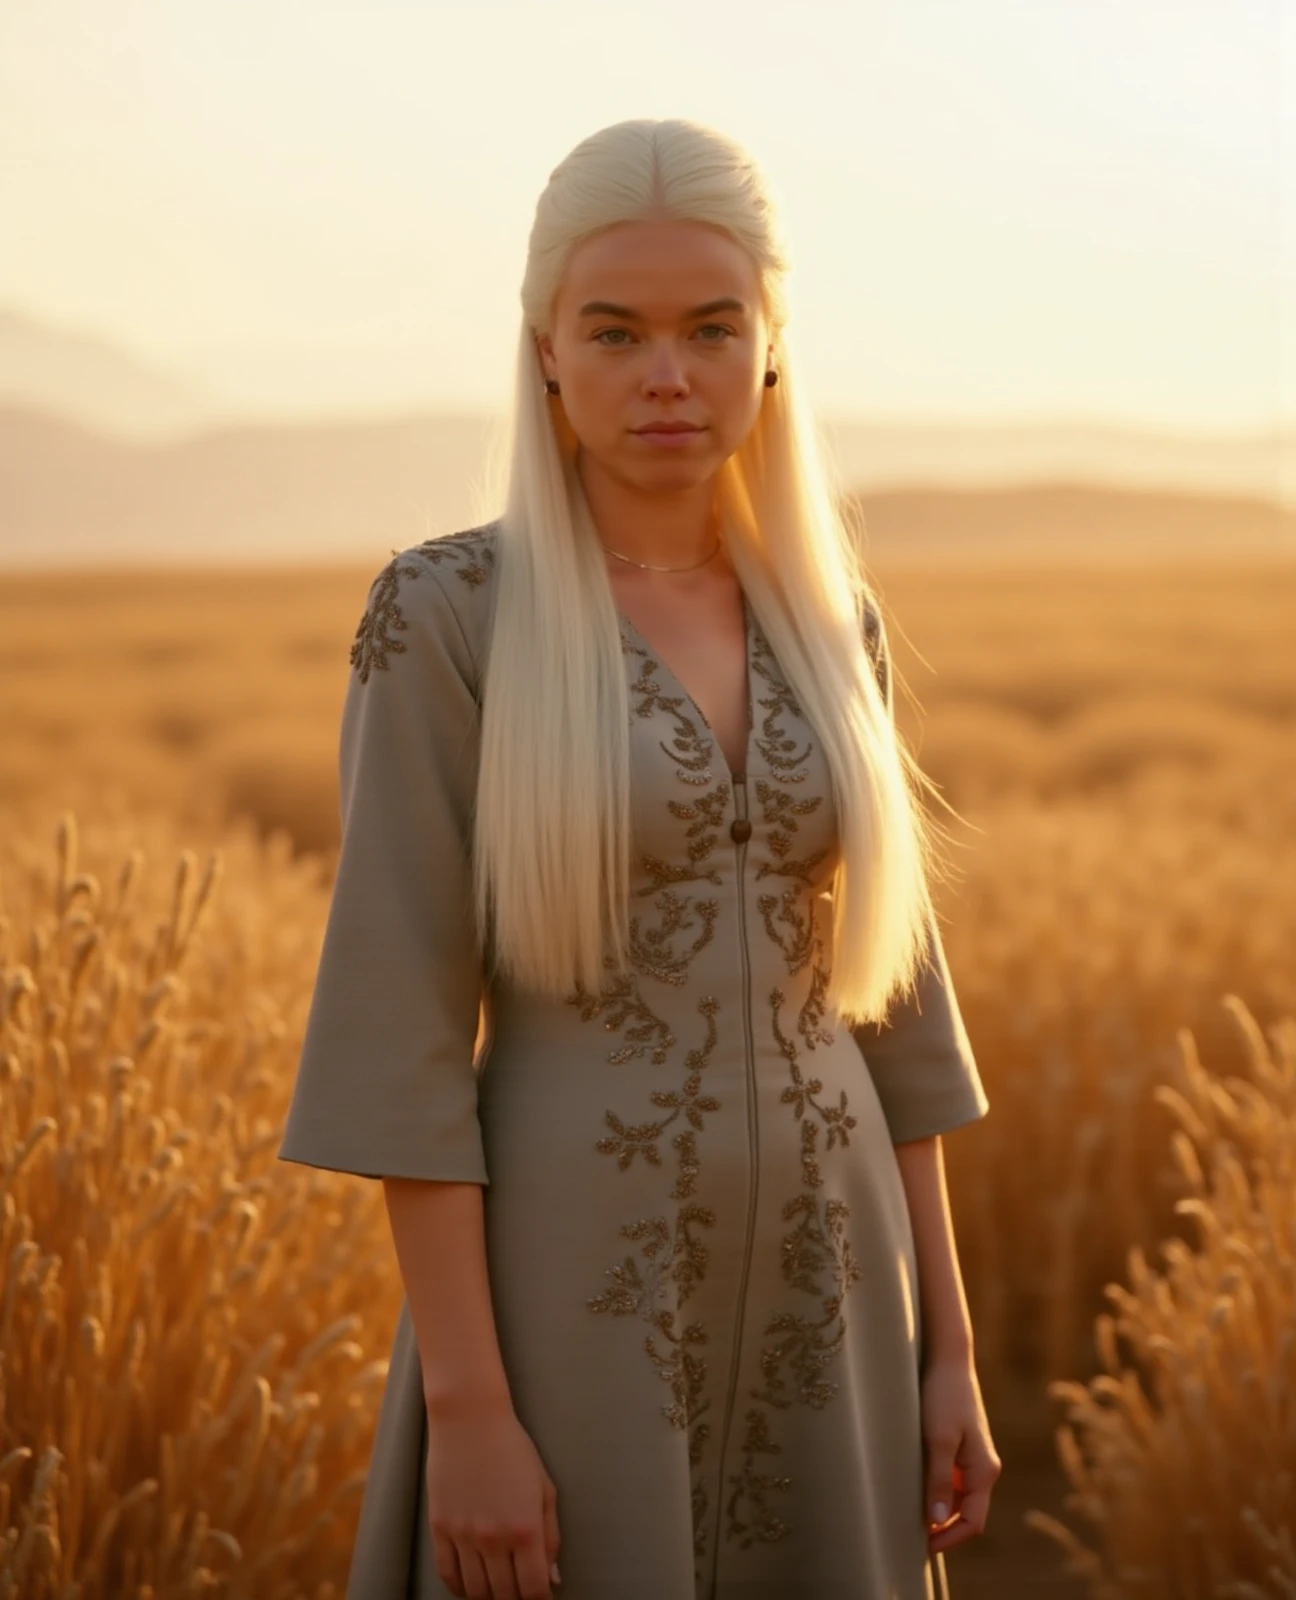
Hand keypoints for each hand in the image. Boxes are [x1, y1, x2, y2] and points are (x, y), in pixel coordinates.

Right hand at [425, 1398, 561, 1598]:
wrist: (470, 1419)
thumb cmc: (513, 1448)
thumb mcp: (544, 1488)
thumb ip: (551, 1536)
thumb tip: (552, 1577)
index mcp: (525, 1528)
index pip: (534, 1588)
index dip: (541, 1599)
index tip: (542, 1595)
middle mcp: (494, 1538)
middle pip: (505, 1595)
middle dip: (517, 1599)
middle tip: (521, 1590)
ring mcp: (463, 1535)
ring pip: (476, 1592)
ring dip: (489, 1596)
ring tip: (498, 1588)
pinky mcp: (440, 1528)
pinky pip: (447, 1574)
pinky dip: (460, 1588)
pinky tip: (471, 1584)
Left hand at [920, 1352, 1000, 1555]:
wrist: (946, 1357)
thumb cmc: (943, 1395)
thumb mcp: (937, 1439)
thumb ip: (938, 1480)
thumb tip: (937, 1521)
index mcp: (984, 1470)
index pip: (973, 1522)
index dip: (949, 1538)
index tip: (921, 1545)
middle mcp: (983, 1467)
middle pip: (965, 1512)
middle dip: (941, 1527)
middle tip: (909, 1533)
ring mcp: (972, 1456)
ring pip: (956, 1496)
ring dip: (936, 1507)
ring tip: (905, 1512)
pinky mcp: (960, 1444)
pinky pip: (950, 1478)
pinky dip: (934, 1488)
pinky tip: (911, 1485)